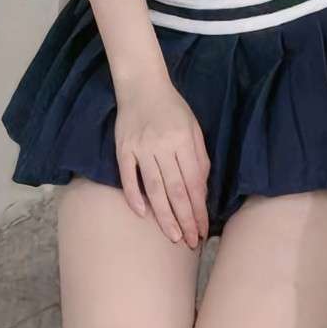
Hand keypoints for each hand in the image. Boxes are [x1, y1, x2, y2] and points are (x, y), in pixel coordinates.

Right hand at [113, 77, 210, 247]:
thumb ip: (199, 157)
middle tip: (191, 242)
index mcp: (184, 140)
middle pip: (176, 190)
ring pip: (155, 188)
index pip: (194, 182)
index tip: (203, 230)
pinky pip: (128, 177)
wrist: (142, 85)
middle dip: (186, 219)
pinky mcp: (123, 149)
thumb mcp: (193, 127)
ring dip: (165, 216)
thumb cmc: (172, 108)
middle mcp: (163, 145)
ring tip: (173, 237)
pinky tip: (143, 215)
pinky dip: (135, 197)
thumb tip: (202, 190)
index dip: (200, 209)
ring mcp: (141, 148)